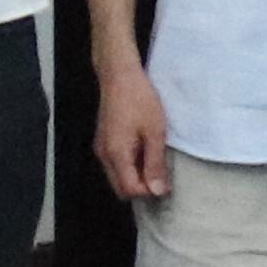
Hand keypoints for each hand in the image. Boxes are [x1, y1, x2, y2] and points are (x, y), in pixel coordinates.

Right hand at [92, 60, 174, 203]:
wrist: (119, 75)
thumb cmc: (140, 99)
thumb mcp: (155, 131)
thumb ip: (155, 163)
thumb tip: (157, 191)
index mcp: (116, 154)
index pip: (129, 190)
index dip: (148, 192)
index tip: (166, 184)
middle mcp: (104, 155)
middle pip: (120, 188)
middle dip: (140, 187)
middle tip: (161, 175)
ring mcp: (101, 148)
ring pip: (117, 177)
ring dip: (135, 176)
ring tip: (154, 162)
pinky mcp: (103, 141)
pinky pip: (115, 164)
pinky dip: (129, 166)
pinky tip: (144, 152)